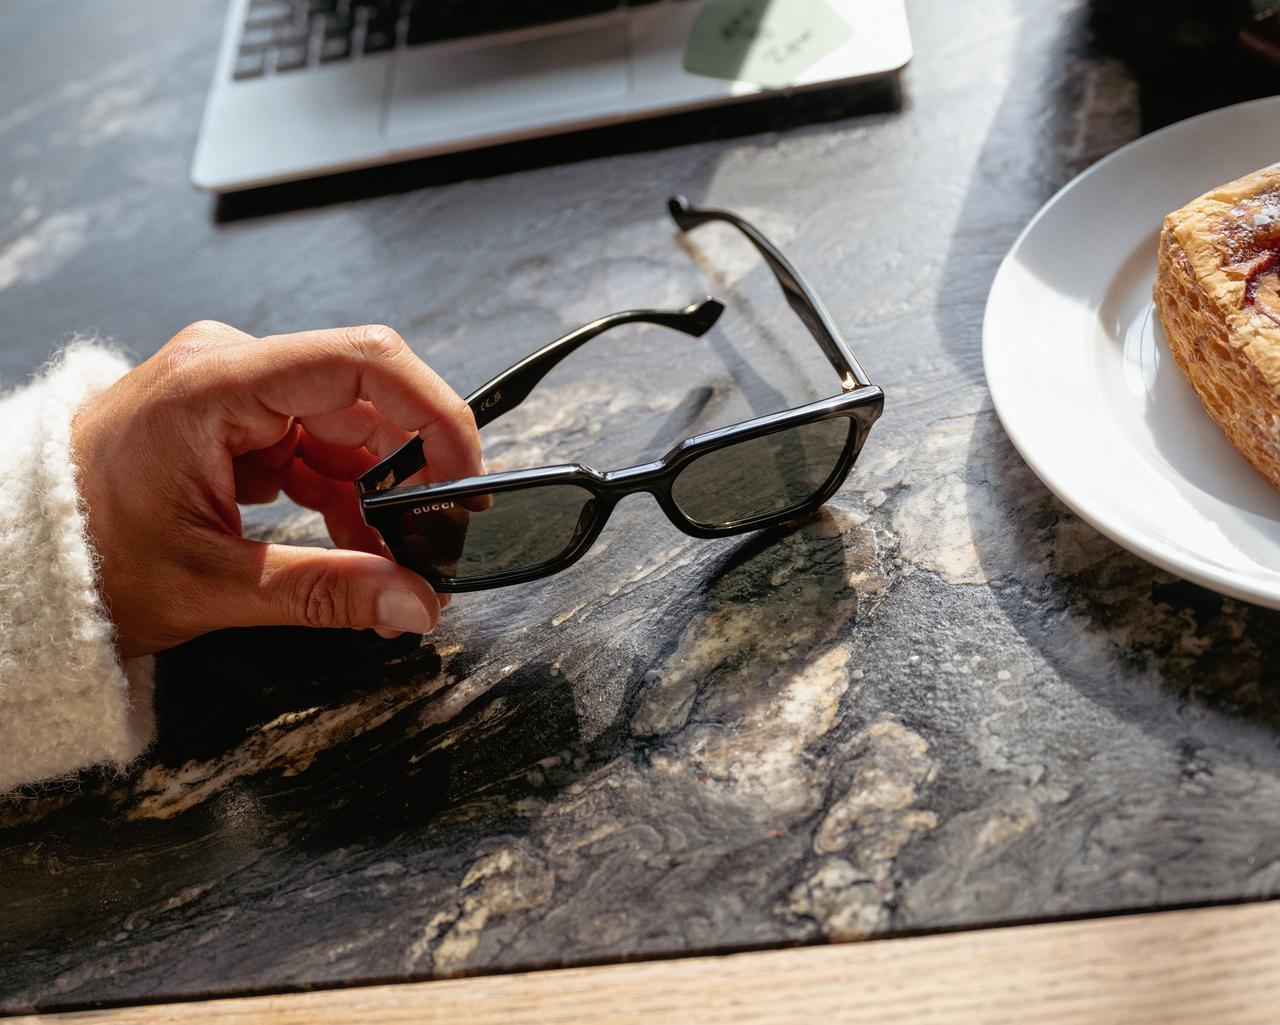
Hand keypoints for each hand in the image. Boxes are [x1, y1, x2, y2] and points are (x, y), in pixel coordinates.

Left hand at [70, 320, 482, 657]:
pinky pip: (318, 446)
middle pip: (365, 399)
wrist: (14, 555)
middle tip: (436, 539)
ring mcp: (234, 392)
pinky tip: (360, 542)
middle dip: (413, 472)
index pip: (362, 363)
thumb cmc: (82, 556)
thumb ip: (326, 593)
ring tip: (393, 558)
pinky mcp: (237, 419)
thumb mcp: (211, 585)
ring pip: (350, 427)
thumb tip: (414, 605)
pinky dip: (347, 494)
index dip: (435, 413)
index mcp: (215, 386)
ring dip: (381, 492)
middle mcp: (230, 370)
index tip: (467, 475)